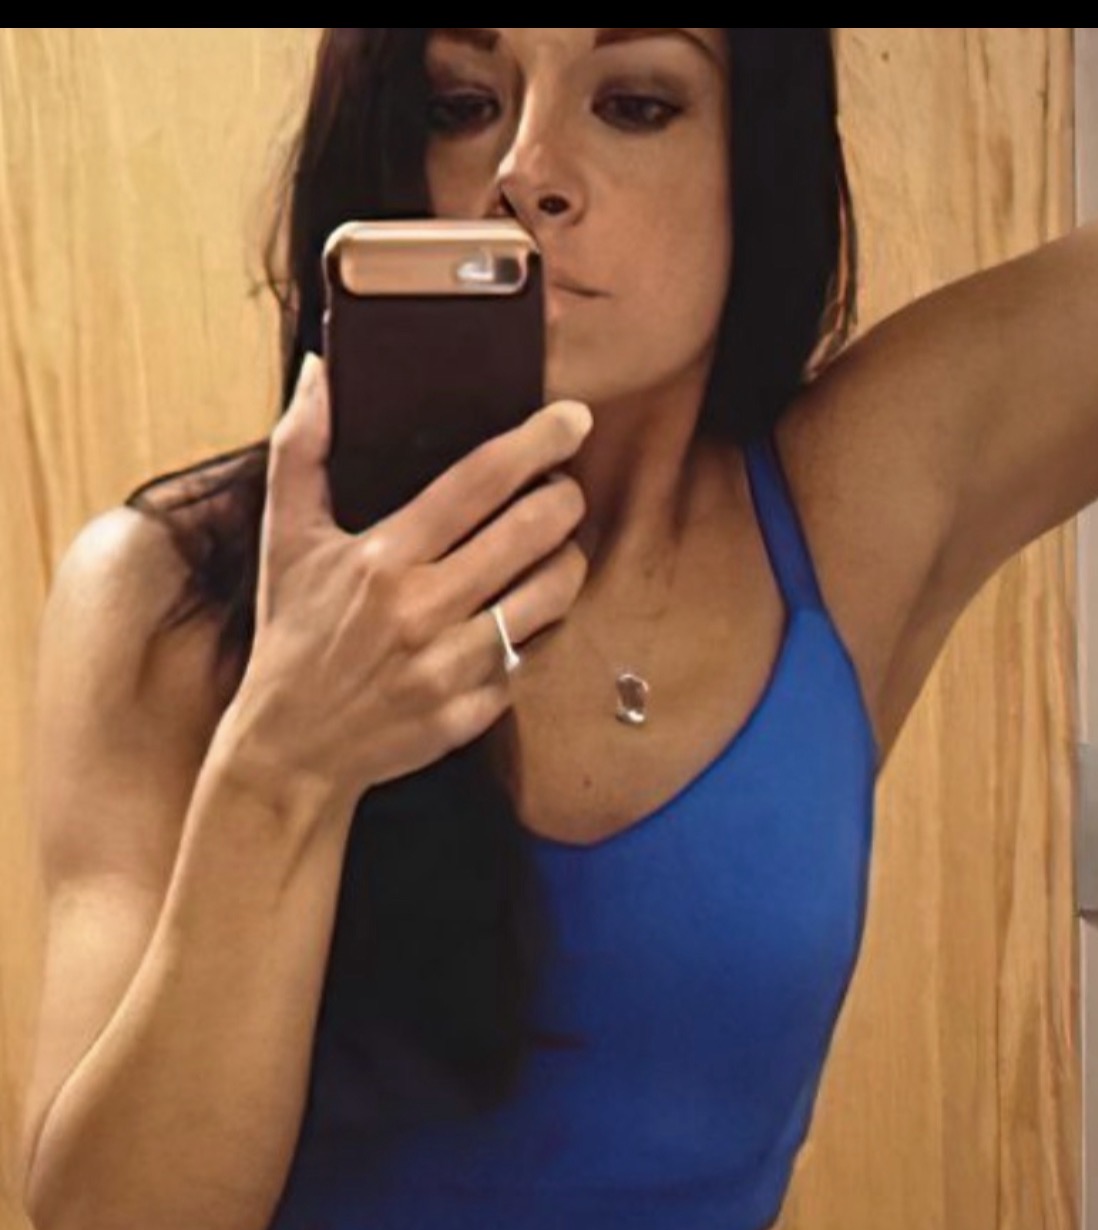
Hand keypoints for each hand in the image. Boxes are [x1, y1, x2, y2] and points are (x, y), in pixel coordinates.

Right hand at [229, 353, 593, 814]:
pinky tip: (528, 615)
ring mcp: (451, 667)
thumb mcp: (285, 538)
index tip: (572, 420)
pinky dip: (542, 631)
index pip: (478, 481)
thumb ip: (301, 448)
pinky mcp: (470, 714)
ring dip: (567, 564)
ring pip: (551, 596)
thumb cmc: (293, 636)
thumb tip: (320, 371)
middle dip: (564, 501)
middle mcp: (422, 610)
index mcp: (382, 558)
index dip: (536, 442)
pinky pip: (535, 658)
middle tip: (563, 493)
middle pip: (532, 533)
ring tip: (554, 551)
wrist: (290, 749)